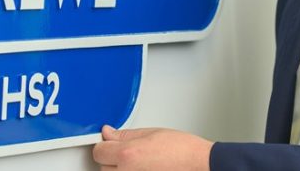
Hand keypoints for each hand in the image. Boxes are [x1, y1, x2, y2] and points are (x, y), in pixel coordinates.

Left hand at [92, 125, 212, 170]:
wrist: (200, 166)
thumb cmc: (183, 151)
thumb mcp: (151, 133)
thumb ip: (124, 135)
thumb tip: (108, 133)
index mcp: (128, 155)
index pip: (98, 151)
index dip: (105, 145)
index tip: (110, 144)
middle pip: (103, 167)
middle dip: (113, 159)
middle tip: (132, 154)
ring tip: (141, 165)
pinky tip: (144, 170)